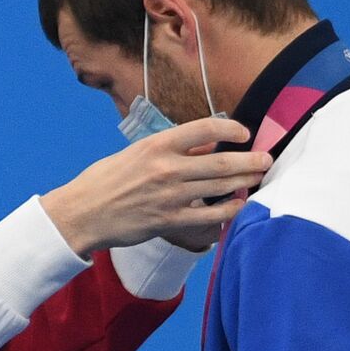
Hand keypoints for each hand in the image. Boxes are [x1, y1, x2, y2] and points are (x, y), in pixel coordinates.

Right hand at [40, 118, 270, 256]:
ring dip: (245, 183)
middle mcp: (165, 169)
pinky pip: (209, 217)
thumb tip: (204, 147)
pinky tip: (240, 205)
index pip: (203, 129)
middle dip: (250, 161)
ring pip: (219, 188)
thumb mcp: (135, 154)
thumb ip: (170, 150)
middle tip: (267, 159)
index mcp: (156, 145)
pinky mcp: (169, 221)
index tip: (244, 132)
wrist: (82, 213)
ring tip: (259, 178)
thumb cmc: (106, 180)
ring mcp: (169, 197)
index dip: (230, 129)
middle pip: (220, 163)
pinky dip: (229, 211)